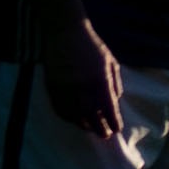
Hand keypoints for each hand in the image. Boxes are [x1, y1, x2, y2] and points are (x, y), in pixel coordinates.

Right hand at [43, 25, 125, 142]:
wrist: (65, 33)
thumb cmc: (92, 47)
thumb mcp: (111, 63)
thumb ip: (114, 84)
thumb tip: (114, 102)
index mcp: (100, 80)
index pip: (109, 108)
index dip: (114, 121)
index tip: (117, 129)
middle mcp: (82, 87)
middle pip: (92, 116)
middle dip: (100, 128)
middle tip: (105, 135)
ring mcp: (65, 88)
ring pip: (74, 115)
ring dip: (83, 124)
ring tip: (91, 128)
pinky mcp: (52, 86)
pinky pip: (59, 108)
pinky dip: (68, 117)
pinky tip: (74, 119)